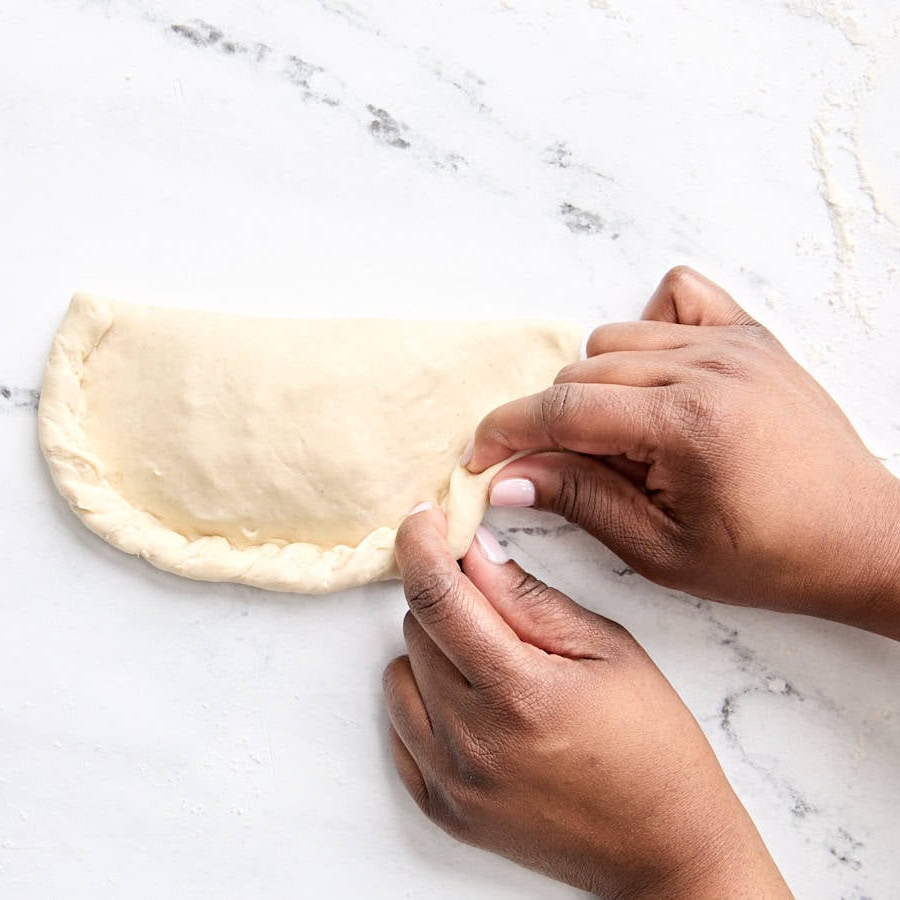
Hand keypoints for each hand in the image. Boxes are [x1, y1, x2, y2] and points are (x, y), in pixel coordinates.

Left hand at [384, 507, 789, 896]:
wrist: (666, 848)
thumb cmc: (652, 744)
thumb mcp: (608, 651)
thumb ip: (530, 599)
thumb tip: (473, 552)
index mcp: (518, 692)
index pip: (436, 596)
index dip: (421, 544)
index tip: (424, 518)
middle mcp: (471, 740)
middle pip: (417, 630)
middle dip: (450, 602)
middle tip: (497, 610)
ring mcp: (451, 780)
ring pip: (400, 675)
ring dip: (433, 654)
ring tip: (493, 668)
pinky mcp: (442, 809)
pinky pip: (400, 729)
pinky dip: (425, 703)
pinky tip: (475, 707)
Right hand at [465, 266, 899, 636]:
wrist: (863, 539)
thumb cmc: (772, 557)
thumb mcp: (662, 551)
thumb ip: (581, 502)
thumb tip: (509, 477)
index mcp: (687, 424)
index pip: (564, 408)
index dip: (506, 433)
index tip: (479, 459)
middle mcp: (709, 367)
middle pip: (581, 373)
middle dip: (551, 423)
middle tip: (563, 472)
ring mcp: (734, 343)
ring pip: (615, 340)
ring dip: (595, 386)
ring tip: (620, 439)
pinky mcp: (752, 336)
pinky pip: (676, 298)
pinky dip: (648, 330)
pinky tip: (653, 379)